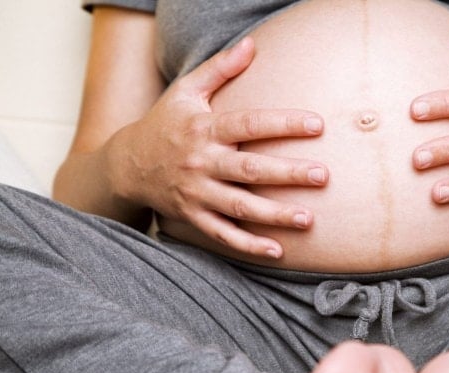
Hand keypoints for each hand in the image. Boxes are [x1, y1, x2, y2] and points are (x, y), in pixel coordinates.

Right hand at [112, 37, 327, 257]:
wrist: (126, 165)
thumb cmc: (164, 124)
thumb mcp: (185, 91)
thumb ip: (219, 69)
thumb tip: (252, 45)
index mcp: (204, 128)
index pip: (249, 124)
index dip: (283, 124)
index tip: (318, 124)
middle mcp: (202, 162)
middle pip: (250, 169)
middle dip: (287, 173)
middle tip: (322, 175)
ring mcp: (197, 193)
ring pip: (240, 207)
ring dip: (275, 215)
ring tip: (308, 219)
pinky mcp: (194, 216)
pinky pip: (223, 234)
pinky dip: (248, 245)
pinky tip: (277, 251)